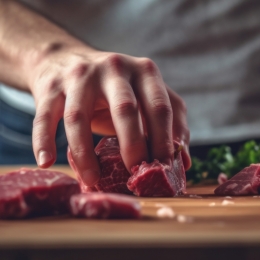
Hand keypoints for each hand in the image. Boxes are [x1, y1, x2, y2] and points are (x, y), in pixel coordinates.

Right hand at [28, 46, 190, 185]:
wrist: (70, 61)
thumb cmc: (114, 88)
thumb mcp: (146, 96)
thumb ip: (170, 122)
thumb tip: (182, 160)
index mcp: (144, 71)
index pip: (160, 108)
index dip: (164, 141)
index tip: (162, 169)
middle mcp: (114, 68)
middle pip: (125, 110)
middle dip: (132, 147)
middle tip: (134, 175)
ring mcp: (80, 76)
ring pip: (79, 117)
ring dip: (85, 154)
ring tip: (92, 180)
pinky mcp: (51, 86)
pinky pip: (45, 116)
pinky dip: (43, 140)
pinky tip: (47, 162)